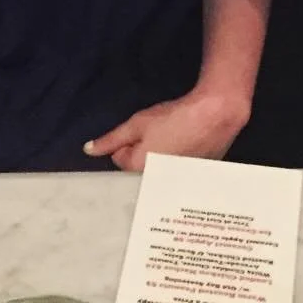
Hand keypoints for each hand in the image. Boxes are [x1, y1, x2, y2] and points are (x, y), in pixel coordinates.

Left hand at [83, 88, 251, 171]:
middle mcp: (155, 184)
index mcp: (138, 171)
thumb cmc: (173, 118)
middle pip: (139, 170)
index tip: (143, 132)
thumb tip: (88, 150)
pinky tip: (188, 152)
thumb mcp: (138, 123)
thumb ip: (112, 139)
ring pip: (157, 174)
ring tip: (175, 143)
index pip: (120, 159)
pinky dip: (177, 167)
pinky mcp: (193, 183)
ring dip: (160, 162)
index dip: (129, 141)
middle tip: (160, 136)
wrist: (215, 116)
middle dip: (143, 156)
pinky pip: (176, 178)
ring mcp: (176, 186)